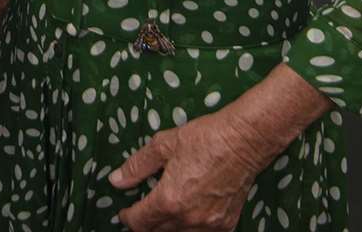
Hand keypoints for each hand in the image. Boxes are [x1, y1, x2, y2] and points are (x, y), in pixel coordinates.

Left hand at [107, 107, 265, 230]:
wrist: (244, 141)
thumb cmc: (205, 139)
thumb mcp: (163, 145)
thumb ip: (137, 166)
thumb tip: (117, 180)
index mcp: (169, 200)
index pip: (139, 222)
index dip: (127, 218)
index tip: (124, 213)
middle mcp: (188, 218)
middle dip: (146, 224)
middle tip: (142, 212)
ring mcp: (209, 224)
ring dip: (167, 228)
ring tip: (163, 214)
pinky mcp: (226, 224)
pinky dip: (191, 229)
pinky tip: (187, 216)